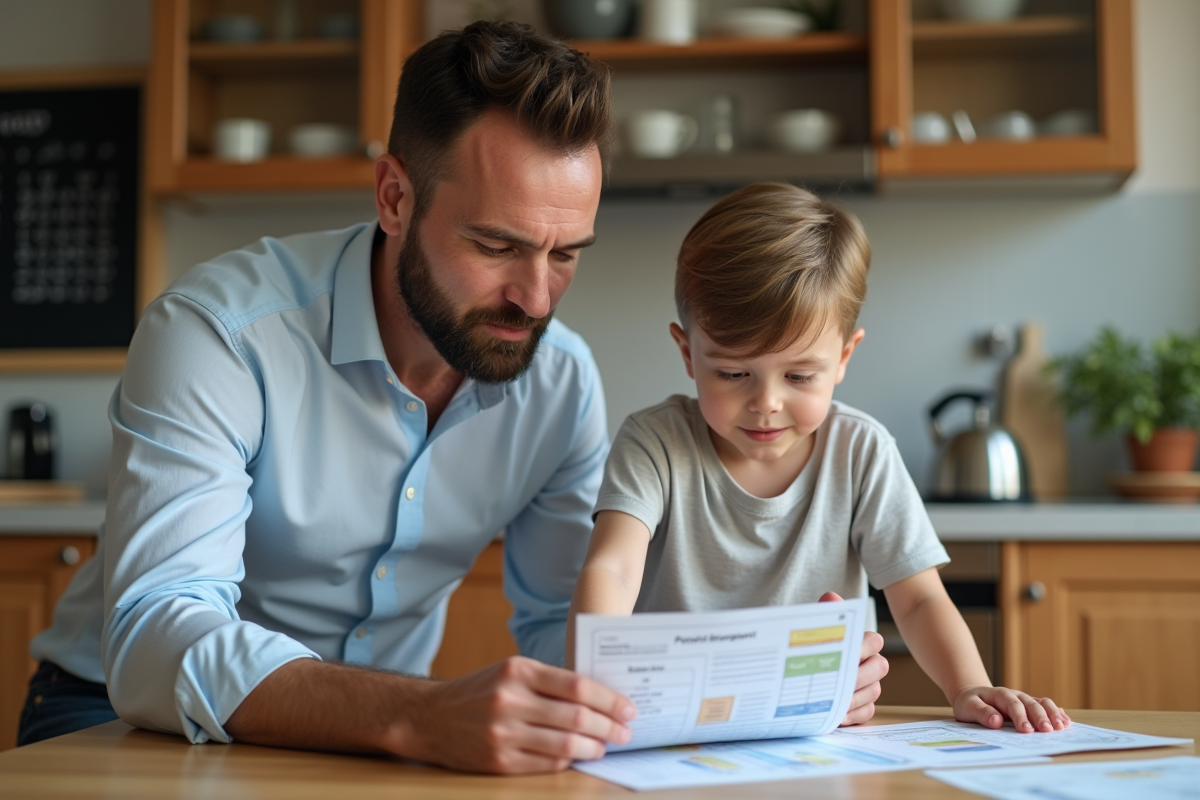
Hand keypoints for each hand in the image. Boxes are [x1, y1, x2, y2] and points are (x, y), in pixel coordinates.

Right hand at [405, 656, 636, 773]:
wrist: (429, 717)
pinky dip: (568, 761)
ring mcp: (503, 734)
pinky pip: (547, 764)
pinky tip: (579, 756)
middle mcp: (510, 701)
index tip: (628, 707)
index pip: (576, 686)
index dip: (608, 699)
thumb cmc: (478, 691)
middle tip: (625, 731)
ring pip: (565, 745)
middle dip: (608, 726)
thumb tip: (598, 697)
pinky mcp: (499, 761)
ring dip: (594, 748)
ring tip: (606, 746)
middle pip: (576, 717)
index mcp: (518, 671)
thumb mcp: (510, 672)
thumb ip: (549, 682)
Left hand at [818, 591, 887, 725]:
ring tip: (835, 701)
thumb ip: (824, 613)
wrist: (796, 672)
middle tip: (840, 681)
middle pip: (880, 667)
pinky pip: (867, 712)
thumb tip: (831, 597)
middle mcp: (869, 664)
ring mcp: (868, 686)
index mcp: (861, 643)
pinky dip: (853, 715)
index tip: (847, 652)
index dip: (863, 646)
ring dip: (854, 696)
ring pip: (873, 691)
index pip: (874, 641)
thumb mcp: (813, 629)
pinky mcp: (862, 707)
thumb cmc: (810, 648)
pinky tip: (837, 716)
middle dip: (860, 674)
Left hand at [953, 686, 1070, 732]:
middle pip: (1031, 703)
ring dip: (1052, 714)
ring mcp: (1024, 700)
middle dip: (1040, 717)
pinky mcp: (1029, 706)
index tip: (1026, 730)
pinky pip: (1045, 707)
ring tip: (1062, 727)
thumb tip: (996, 720)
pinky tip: (1066, 722)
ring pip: (1042, 703)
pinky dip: (1056, 713)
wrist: (972, 696)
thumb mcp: (968, 707)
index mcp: (999, 694)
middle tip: (1048, 731)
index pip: (1012, 704)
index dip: (1020, 717)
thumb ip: (981, 713)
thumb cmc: (969, 703)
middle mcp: (1015, 695)